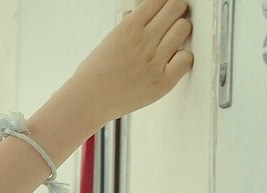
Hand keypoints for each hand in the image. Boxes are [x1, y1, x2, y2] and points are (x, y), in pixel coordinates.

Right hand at [70, 0, 193, 121]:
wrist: (87, 101)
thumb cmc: (94, 74)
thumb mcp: (110, 41)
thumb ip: (131, 27)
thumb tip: (149, 15)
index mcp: (127, 28)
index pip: (158, 0)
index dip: (164, 3)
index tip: (165, 8)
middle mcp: (142, 41)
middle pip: (176, 8)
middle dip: (176, 11)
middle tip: (172, 20)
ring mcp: (153, 61)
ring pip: (183, 28)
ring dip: (180, 31)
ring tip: (171, 41)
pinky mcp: (162, 81)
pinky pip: (186, 58)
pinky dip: (182, 57)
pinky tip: (171, 61)